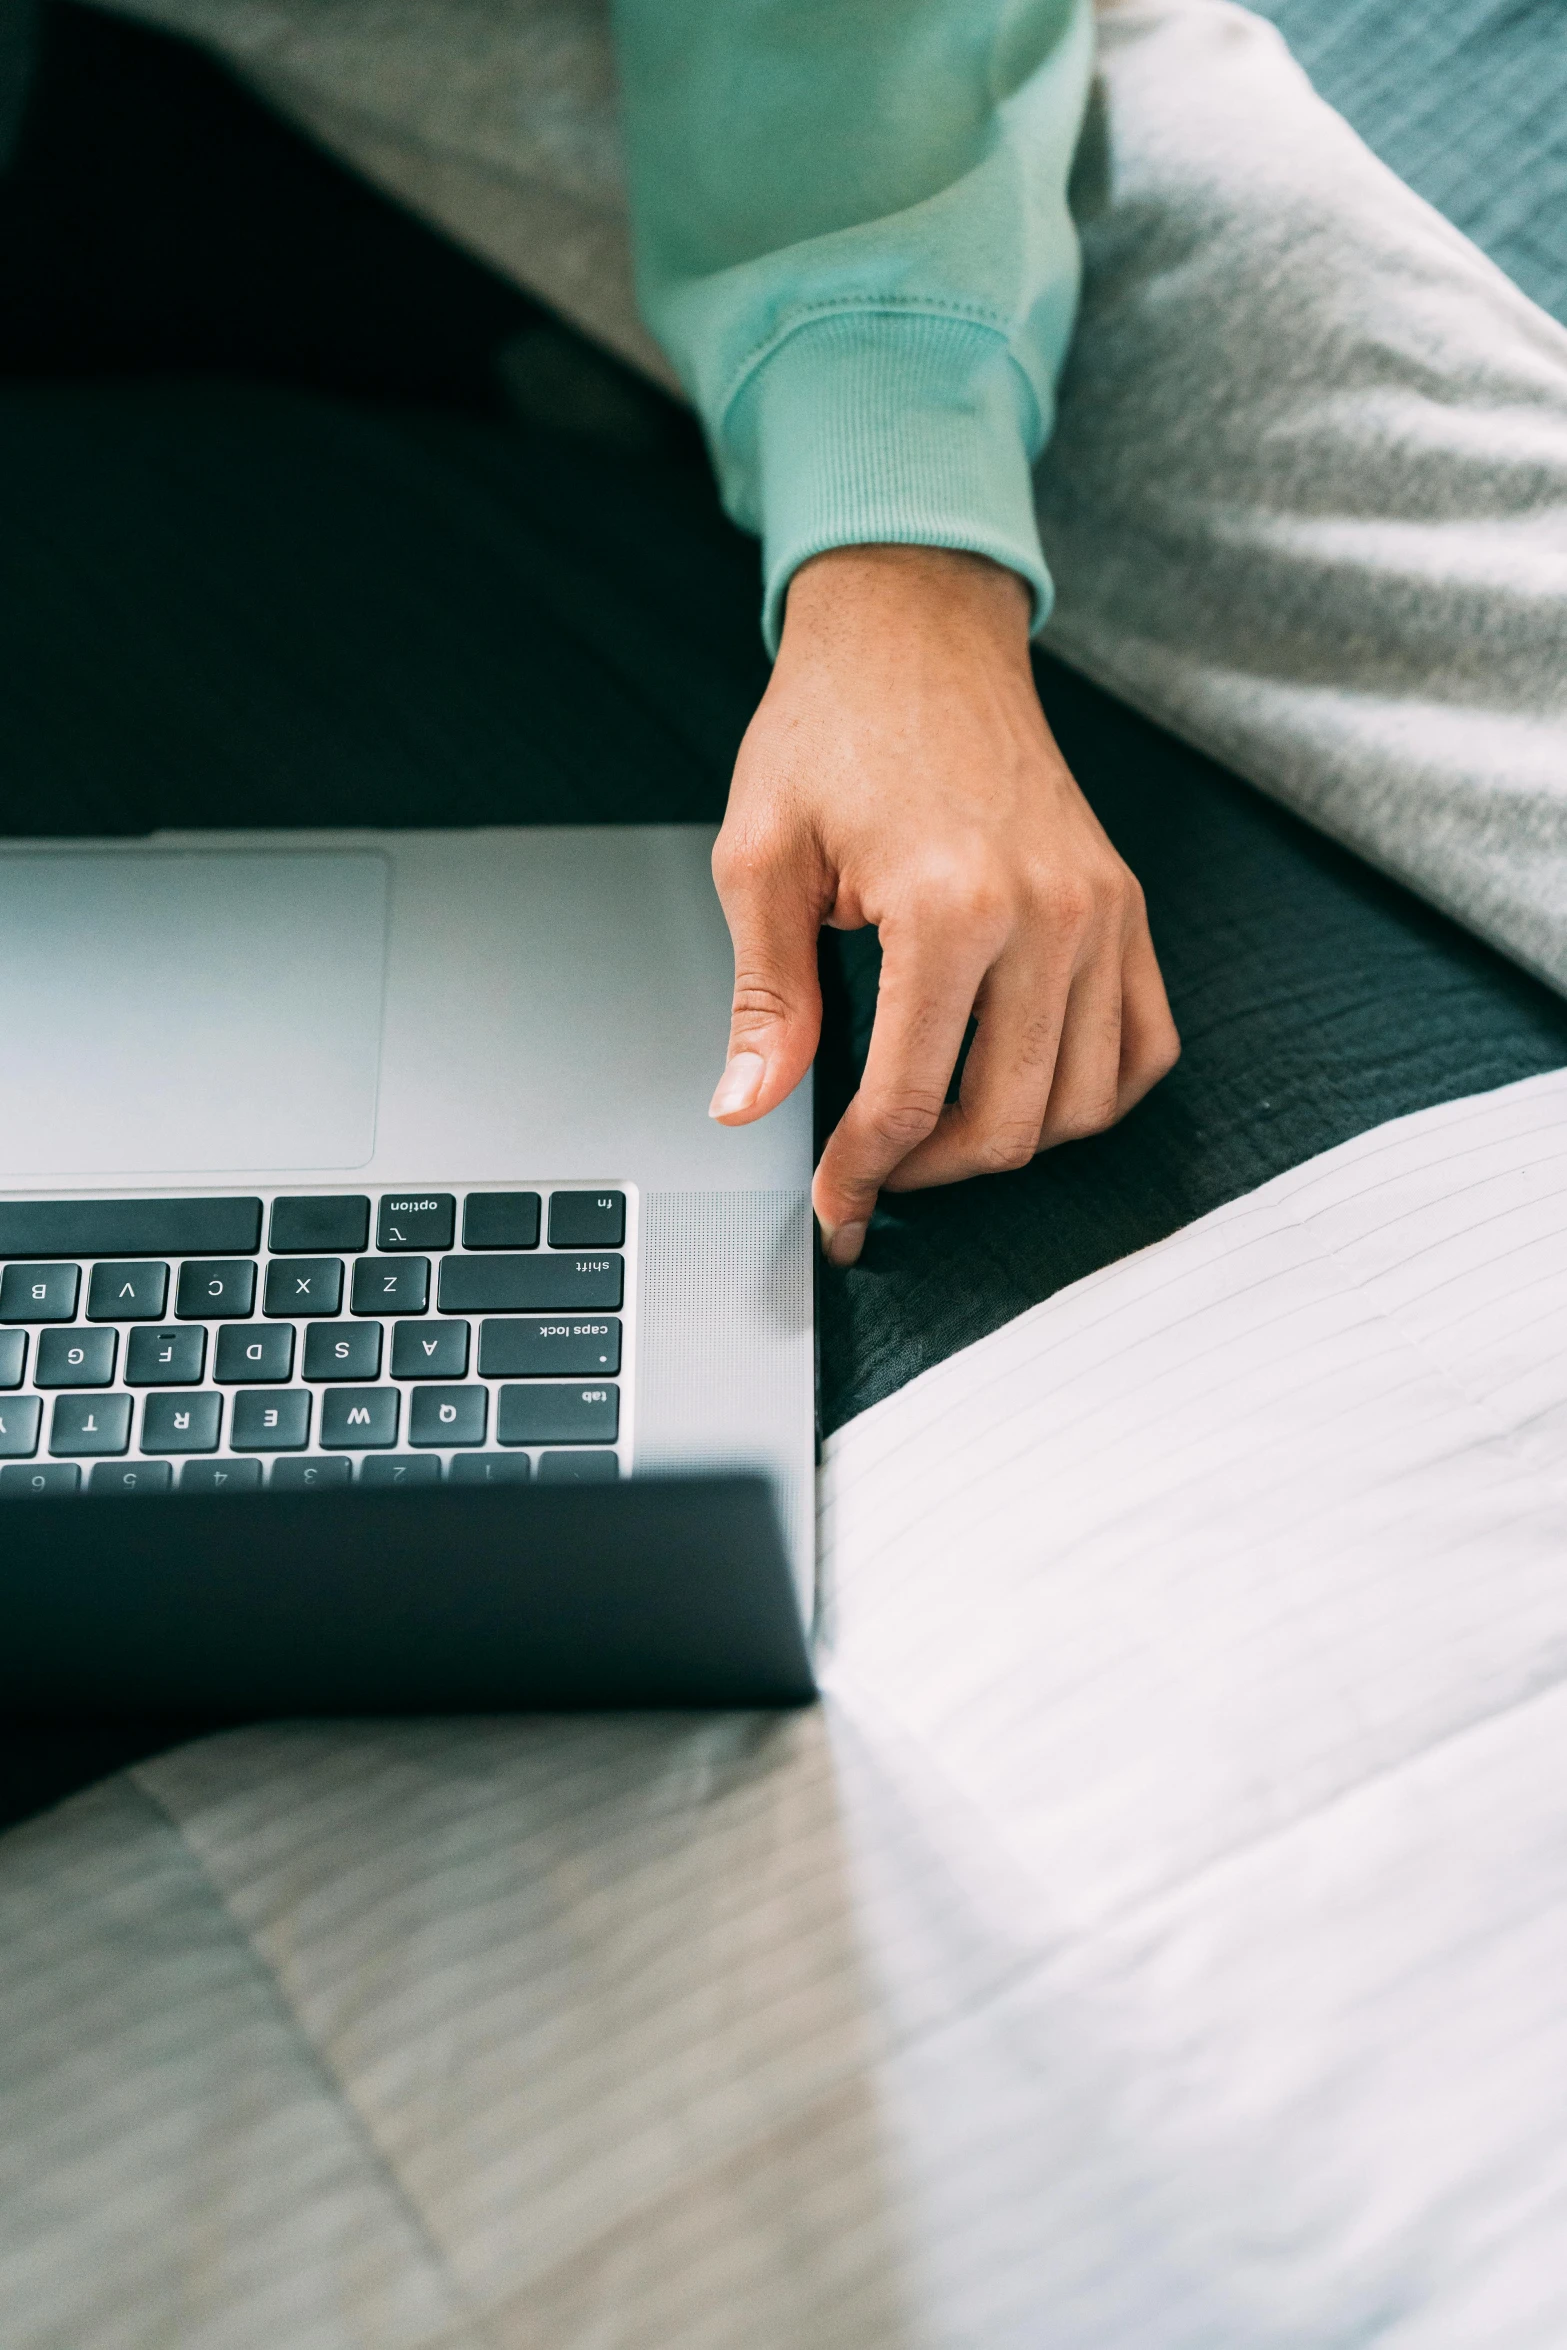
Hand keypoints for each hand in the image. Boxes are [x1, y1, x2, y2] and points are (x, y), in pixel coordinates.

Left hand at [707, 544, 1179, 1264]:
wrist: (916, 628)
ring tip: (940, 1140)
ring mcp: (1102, 911)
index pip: (910, 1101)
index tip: (836, 1207)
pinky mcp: (1125, 902)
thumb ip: (767, 999)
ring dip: (1011, 1146)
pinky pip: (1147, 1043)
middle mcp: (1047, 915)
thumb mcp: (760, 858)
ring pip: (1085, 1103)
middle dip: (931, 1175)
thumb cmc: (831, 726)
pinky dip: (1098, 1095)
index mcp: (950, 906)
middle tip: (874, 1175)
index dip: (862, 1176)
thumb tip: (749, 1107)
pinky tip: (1033, 1096)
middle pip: (1009, 1122)